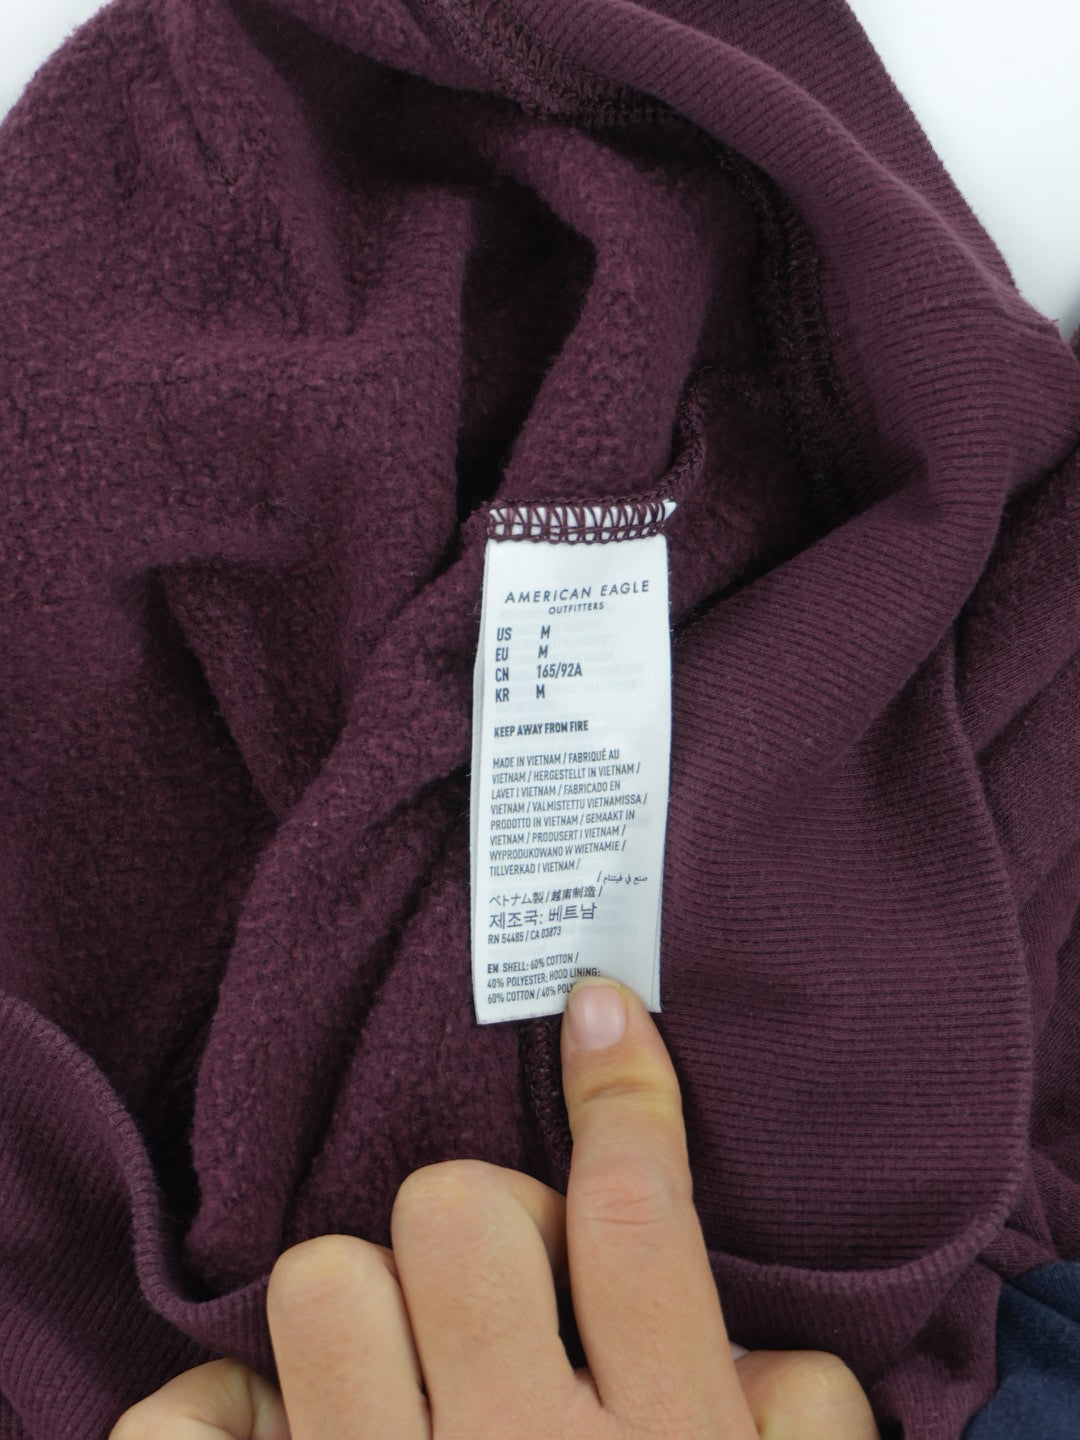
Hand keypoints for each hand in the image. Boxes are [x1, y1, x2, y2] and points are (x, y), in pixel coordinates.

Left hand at [110, 978, 879, 1437]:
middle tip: (495, 1305)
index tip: (604, 1008)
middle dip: (473, 1228)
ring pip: (320, 1282)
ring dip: (349, 1318)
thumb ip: (800, 1436)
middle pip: (456, 1210)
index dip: (624, 1089)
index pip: (637, 1212)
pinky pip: (192, 1416)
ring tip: (382, 1388)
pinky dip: (219, 1420)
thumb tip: (767, 1346)